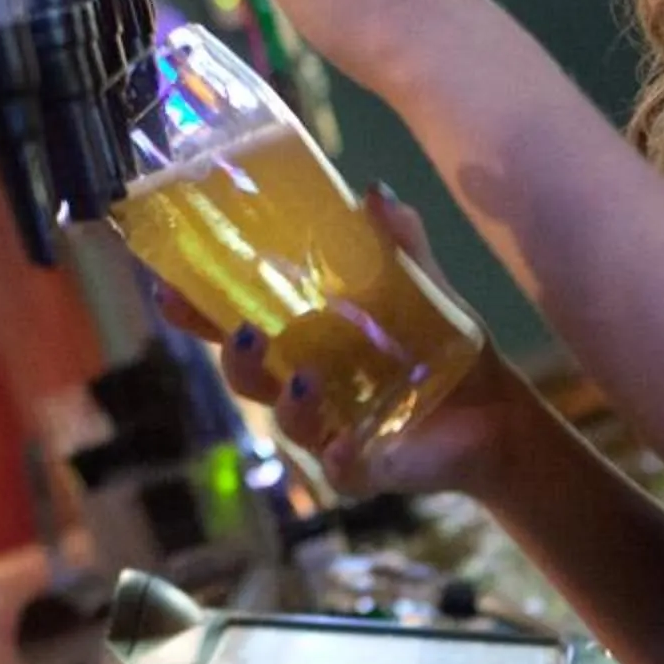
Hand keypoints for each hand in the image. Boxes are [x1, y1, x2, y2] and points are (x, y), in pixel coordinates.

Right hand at [149, 189, 536, 503]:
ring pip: (287, 423)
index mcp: (302, 337)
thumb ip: (397, 242)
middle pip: (248, 377)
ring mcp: (329, 429)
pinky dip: (338, 461)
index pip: (234, 322)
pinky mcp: (365, 466)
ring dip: (288, 404)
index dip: (197, 311)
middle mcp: (302, 384)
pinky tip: (342, 449)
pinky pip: (341, 470)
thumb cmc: (439, 345)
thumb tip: (374, 193)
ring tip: (304, 381)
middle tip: (243, 335)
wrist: (495, 410)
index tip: (167, 288)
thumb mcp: (420, 285)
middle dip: (234, 359)